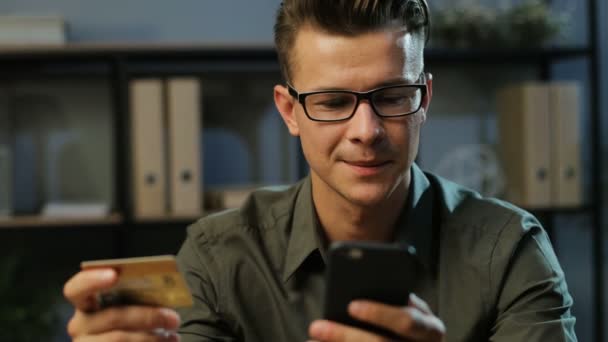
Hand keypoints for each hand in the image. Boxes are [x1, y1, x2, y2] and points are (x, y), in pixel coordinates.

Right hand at [63, 268, 180, 340]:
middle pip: (112, 317)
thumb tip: (162, 293)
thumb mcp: (131, 307)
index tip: (114, 274)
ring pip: (119, 339)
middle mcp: (80, 326)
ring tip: (173, 336)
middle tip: (173, 318)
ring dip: (152, 338)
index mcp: (86, 304)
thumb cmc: (132, 322)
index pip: (76, 289)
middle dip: (148, 316)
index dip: (92, 280)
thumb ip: (137, 298)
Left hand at [308, 294, 444, 341]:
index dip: (380, 314)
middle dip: (346, 335)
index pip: (407, 321)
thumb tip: (353, 294)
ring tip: (313, 338)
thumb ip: (393, 300)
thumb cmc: (407, 323)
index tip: (351, 306)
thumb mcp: (410, 309)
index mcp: (430, 329)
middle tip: (317, 326)